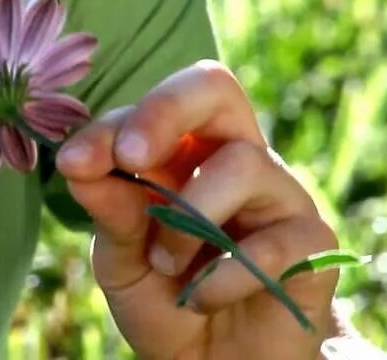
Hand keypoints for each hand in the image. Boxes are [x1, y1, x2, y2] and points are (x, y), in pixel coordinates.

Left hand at [57, 60, 339, 359]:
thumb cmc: (165, 299)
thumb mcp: (121, 260)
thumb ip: (109, 212)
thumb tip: (78, 165)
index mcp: (182, 151)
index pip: (151, 109)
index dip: (110, 127)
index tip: (73, 164)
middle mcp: (233, 157)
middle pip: (215, 87)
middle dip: (165, 110)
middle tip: (130, 157)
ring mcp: (279, 195)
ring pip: (244, 162)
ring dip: (190, 220)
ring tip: (165, 264)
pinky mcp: (313, 243)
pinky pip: (273, 242)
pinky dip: (222, 278)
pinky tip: (202, 298)